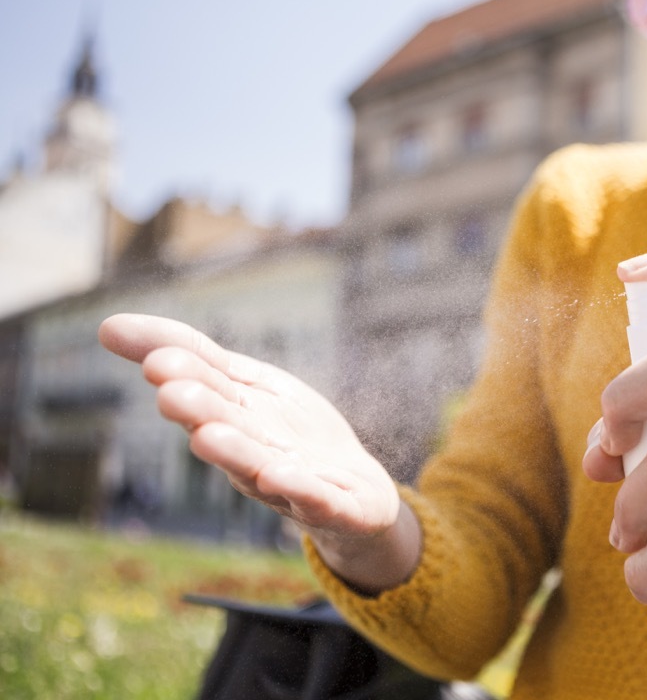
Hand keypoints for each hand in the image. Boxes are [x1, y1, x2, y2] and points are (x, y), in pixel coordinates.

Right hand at [98, 314, 419, 591]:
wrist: (356, 495)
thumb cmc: (290, 437)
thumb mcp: (248, 385)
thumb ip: (194, 357)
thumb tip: (106, 326)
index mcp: (234, 419)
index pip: (207, 388)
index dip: (186, 374)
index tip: (156, 362)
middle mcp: (254, 454)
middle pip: (225, 429)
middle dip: (200, 412)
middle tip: (171, 394)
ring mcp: (292, 483)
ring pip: (259, 467)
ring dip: (235, 454)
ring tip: (208, 437)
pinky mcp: (334, 506)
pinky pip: (315, 499)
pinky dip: (299, 489)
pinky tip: (280, 475)